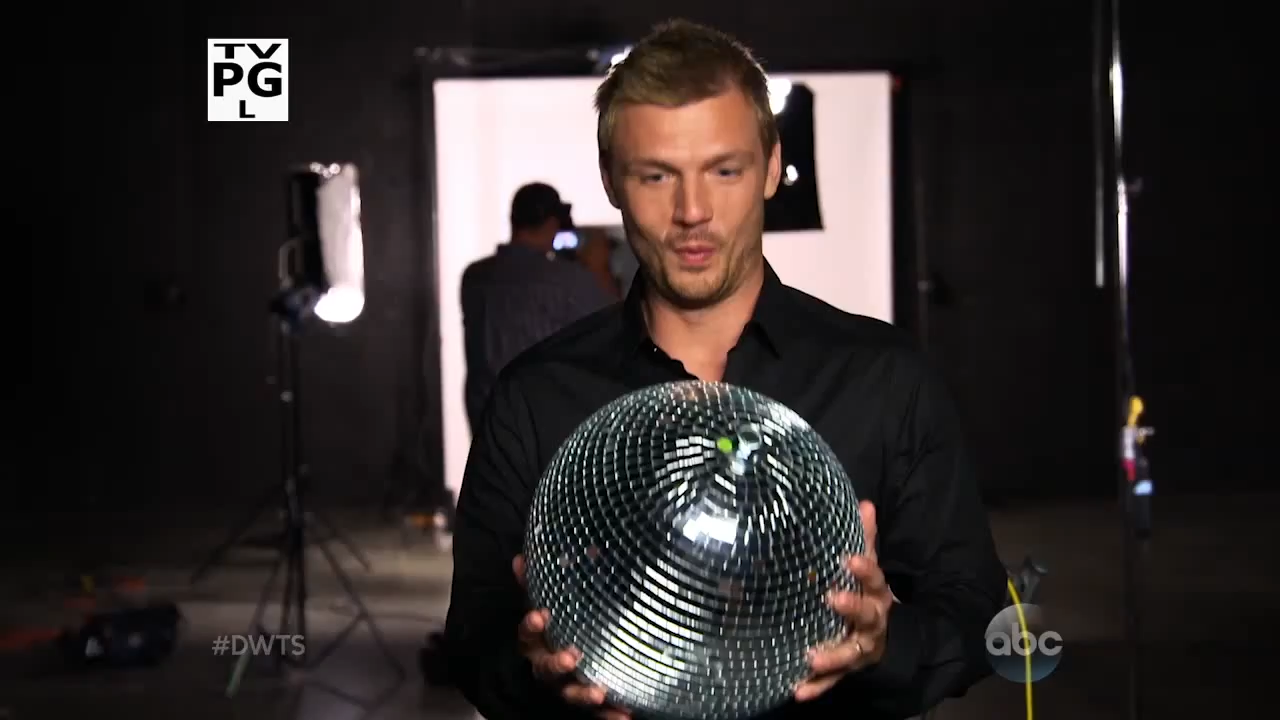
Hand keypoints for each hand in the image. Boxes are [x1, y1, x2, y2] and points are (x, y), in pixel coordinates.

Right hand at [513, 555, 630, 718]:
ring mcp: (565, 687)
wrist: (562, 662)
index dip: (531, 625)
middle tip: (571, 656)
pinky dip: (609, 716)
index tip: (540, 615)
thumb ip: (535, 583)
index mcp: (536, 642)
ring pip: (569, 694)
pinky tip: (625, 715)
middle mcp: (546, 666)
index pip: (527, 633)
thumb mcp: (546, 603)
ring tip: (599, 693)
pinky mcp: (586, 702)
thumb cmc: (555, 626)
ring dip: (583, 694)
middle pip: (546, 669)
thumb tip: (522, 557)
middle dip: (557, 664)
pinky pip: (596, 714)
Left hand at [795, 501, 893, 701]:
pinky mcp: (848, 669)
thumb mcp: (869, 567)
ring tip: (811, 657)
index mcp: (877, 594)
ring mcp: (861, 648)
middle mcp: (873, 622)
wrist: (887, 636)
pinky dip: (817, 687)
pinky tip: (797, 691)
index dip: (865, 569)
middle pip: (867, 615)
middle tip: (832, 598)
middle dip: (852, 607)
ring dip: (832, 656)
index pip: (875, 579)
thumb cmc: (868, 594)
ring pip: (850, 652)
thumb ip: (866, 539)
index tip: (850, 558)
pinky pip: (833, 681)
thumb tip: (865, 503)